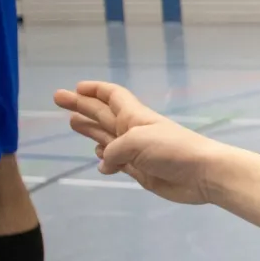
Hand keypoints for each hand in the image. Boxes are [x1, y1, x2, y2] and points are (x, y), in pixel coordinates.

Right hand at [53, 81, 220, 203]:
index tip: (77, 87)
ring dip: (91, 131)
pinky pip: (116, 162)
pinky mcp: (140, 170)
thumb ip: (114, 151)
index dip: (95, 90)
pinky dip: (106, 160)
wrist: (202, 174)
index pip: (112, 96)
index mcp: (134, 116)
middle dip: (81, 106)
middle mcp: (133, 130)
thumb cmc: (172, 149)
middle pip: (102, 114)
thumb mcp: (135, 142)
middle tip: (57, 98)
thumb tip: (106, 164)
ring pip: (106, 137)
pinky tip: (99, 159)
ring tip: (73, 123)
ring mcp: (136, 151)